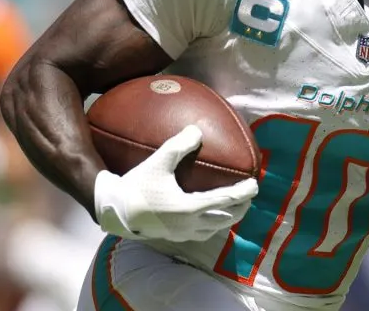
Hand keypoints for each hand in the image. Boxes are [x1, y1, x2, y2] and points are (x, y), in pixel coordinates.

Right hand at [94, 125, 258, 242]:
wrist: (113, 211)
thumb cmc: (136, 186)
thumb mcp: (158, 162)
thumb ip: (179, 145)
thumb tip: (197, 130)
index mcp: (189, 208)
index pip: (225, 201)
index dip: (243, 193)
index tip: (255, 184)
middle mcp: (190, 225)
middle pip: (225, 219)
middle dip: (241, 208)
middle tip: (248, 196)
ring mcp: (182, 234)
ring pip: (214, 229)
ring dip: (228, 219)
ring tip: (234, 208)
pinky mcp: (173, 237)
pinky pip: (201, 233)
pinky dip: (212, 225)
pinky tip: (208, 218)